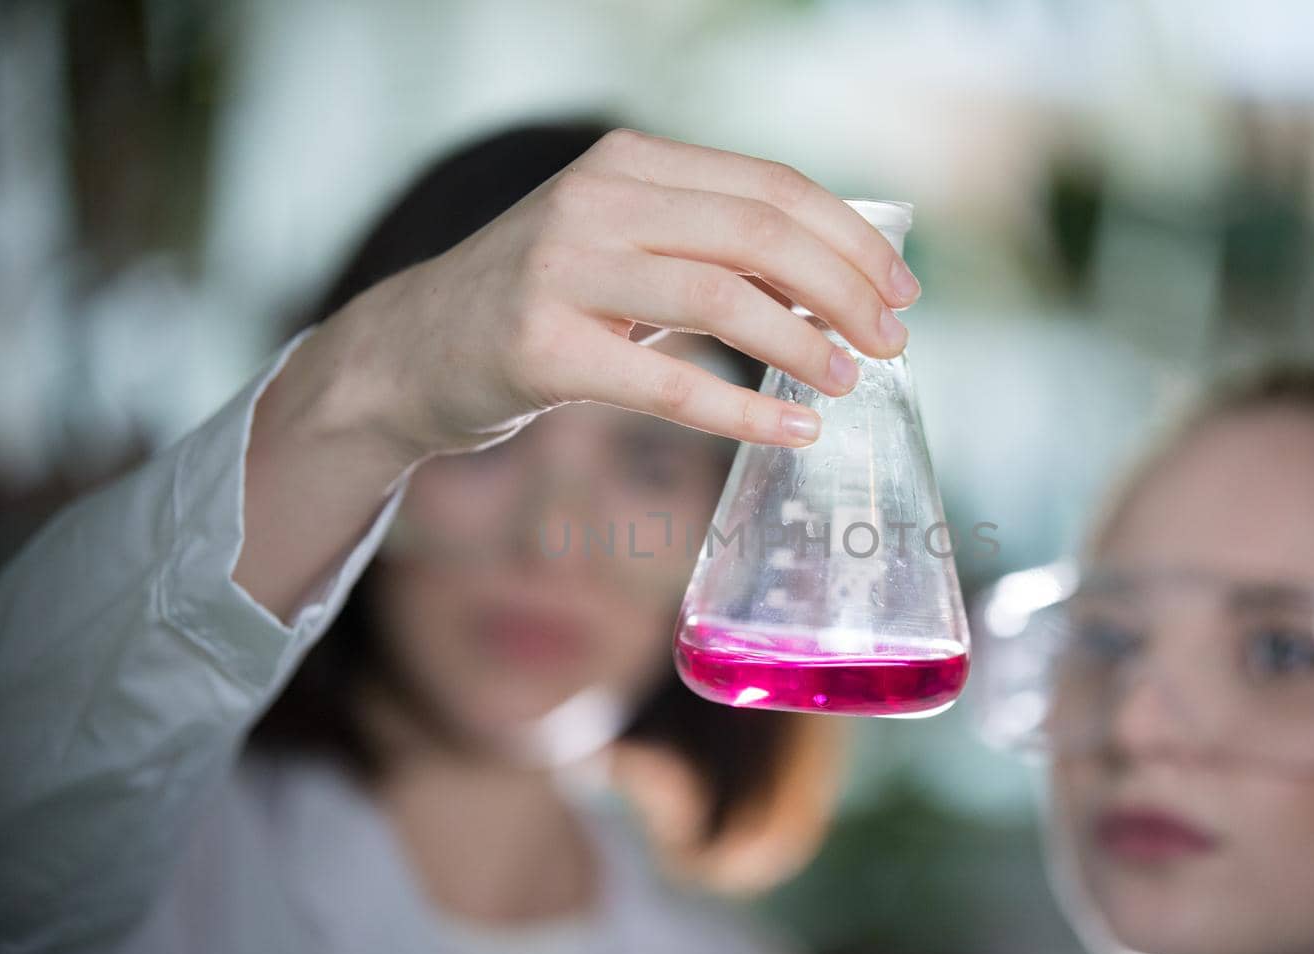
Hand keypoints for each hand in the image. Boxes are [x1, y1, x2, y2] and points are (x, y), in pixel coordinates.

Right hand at [318, 128, 920, 458]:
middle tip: (892, 343)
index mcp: (629, 162)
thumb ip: (712, 252)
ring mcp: (561, 270)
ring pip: (720, 296)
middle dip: (845, 289)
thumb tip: (838, 287)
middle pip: (758, 232)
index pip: (770, 187)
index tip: (903, 290)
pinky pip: (669, 384)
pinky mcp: (540, 348)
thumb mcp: (625, 249)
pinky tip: (793, 433)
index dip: (850, 239)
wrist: (410, 350)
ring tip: (850, 380)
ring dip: (803, 343)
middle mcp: (595, 199)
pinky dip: (743, 412)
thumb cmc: (541, 302)